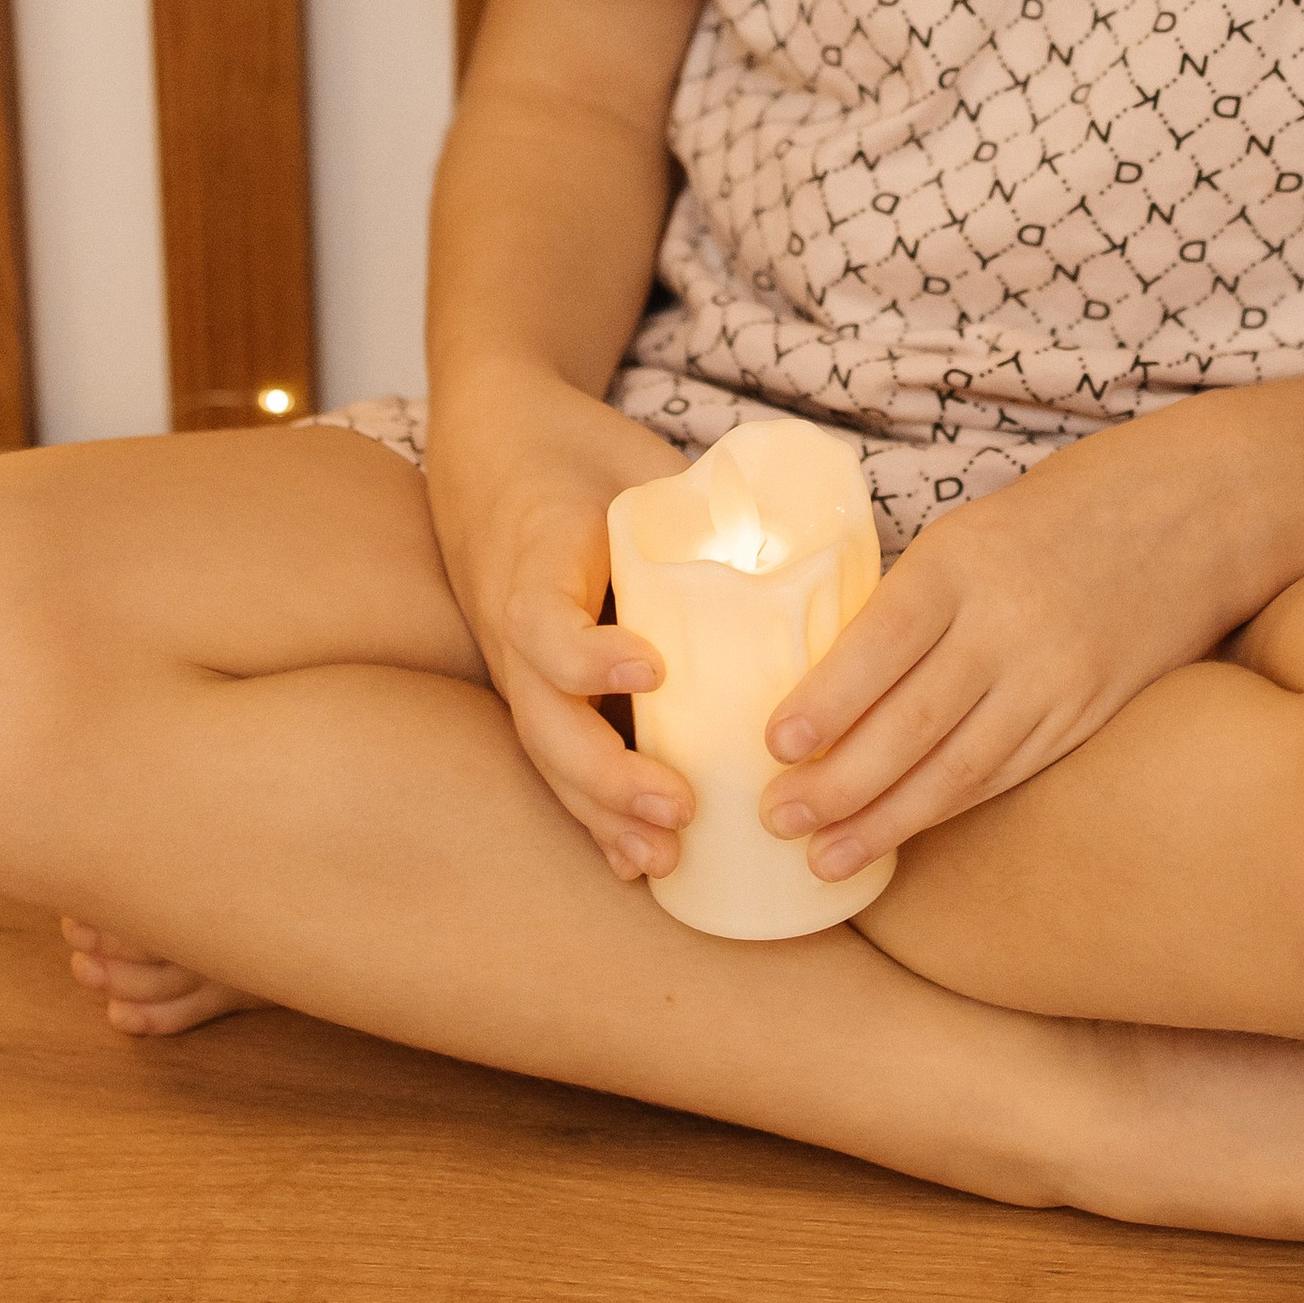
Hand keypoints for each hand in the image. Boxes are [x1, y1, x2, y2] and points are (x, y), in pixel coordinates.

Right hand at [426, 364, 700, 885]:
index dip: (591, 657)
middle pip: (544, 718)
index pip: (544, 623)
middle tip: (680, 806)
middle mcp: (514, 625)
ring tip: (663, 857)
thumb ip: (700, 509)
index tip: (651, 666)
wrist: (493, 443)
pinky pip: (555, 756)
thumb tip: (810, 546)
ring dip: (602, 813)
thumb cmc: (576, 452)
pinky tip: (638, 858)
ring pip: (548, 753)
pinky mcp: (532, 686)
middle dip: (608, 775)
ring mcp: (515, 663)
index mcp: (536, 560)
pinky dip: (593, 812)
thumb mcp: (631, 463)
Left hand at [757, 423, 1268, 883]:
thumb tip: (828, 677)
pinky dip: (951, 808)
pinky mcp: (1093, 711)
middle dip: (839, 782)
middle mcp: (1013, 621)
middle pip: (915, 720)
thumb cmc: (1067, 510)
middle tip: (776, 818)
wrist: (1200, 507)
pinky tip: (904, 834)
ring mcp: (1058, 675)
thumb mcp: (977, 529)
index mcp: (966, 558)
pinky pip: (1010, 771)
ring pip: (961, 766)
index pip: (884, 638)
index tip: (773, 744)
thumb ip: (916, 599)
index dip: (829, 699)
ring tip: (825, 856)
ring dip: (887, 819)